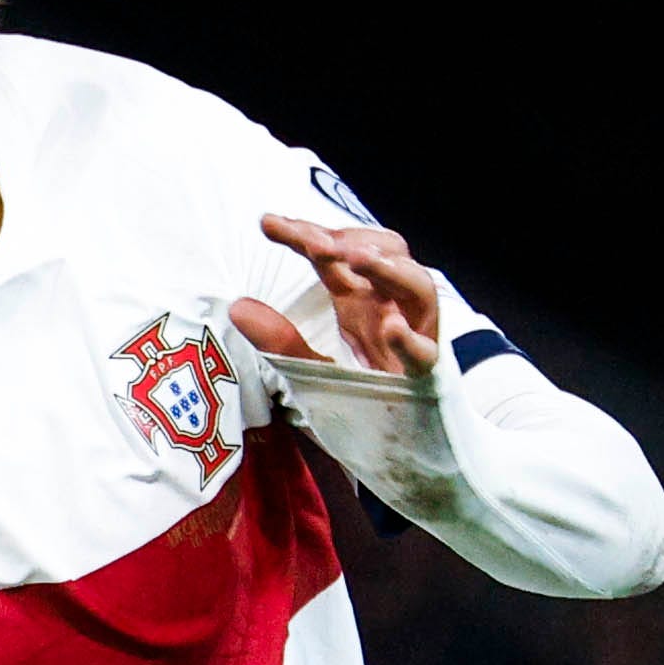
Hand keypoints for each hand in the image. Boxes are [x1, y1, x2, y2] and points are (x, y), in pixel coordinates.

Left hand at [234, 201, 456, 381]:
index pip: (335, 255)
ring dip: (388, 269)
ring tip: (356, 260)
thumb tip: (237, 307)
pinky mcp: (426, 372)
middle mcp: (390, 306)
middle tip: (313, 241)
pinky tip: (391, 329)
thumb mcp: (309, 366)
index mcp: (360, 299)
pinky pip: (425, 351)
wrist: (401, 442)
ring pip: (417, 286)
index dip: (306, 234)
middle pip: (383, 252)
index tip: (268, 222)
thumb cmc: (360, 392)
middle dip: (349, 240)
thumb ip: (279, 340)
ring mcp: (415, 333)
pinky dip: (410, 339)